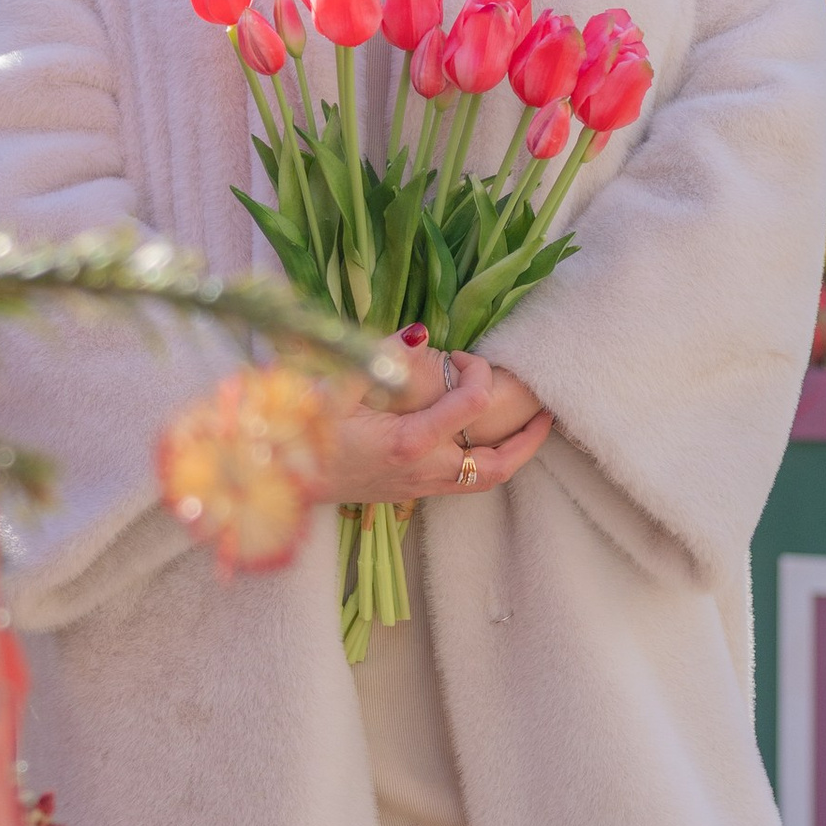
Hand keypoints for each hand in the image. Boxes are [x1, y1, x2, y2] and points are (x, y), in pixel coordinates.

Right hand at [317, 346, 553, 505]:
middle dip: (529, 438)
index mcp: (409, 442)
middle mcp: (423, 470)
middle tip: (546, 411)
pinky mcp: (412, 494)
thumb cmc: (302, 432)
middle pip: (499, 463)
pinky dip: (489, 463)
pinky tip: (488, 441)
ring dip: (515, 455)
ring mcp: (419, 487)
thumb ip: (378, 357)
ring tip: (532, 429)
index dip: (477, 370)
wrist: (279, 482)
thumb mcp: (335, 387)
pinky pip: (465, 484)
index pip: (473, 402)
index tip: (458, 354)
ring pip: (486, 480)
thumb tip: (420, 332)